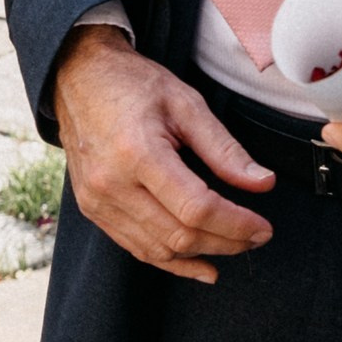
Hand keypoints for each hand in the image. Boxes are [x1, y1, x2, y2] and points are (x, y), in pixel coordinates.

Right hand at [52, 26, 274, 283]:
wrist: (77, 76)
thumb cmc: (133, 83)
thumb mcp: (186, 103)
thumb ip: (224, 148)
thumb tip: (263, 184)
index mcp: (137, 152)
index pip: (196, 208)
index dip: (237, 225)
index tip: (264, 228)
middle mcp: (111, 183)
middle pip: (179, 235)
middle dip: (227, 242)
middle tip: (257, 237)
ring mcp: (97, 200)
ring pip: (159, 249)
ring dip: (202, 254)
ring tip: (235, 245)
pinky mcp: (91, 207)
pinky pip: (136, 247)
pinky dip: (172, 261)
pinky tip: (201, 264)